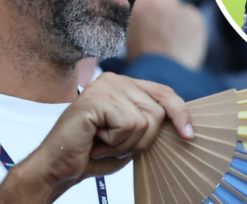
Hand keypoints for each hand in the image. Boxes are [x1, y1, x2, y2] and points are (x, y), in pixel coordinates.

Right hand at [0, 73, 193, 202]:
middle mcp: (115, 79)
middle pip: (157, 112)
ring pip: (145, 121)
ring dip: (127, 143)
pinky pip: (128, 125)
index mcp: (124, 84)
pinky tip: (95, 140)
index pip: (164, 93)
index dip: (180, 113)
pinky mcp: (96, 99)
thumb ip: (152, 123)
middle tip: (114, 145)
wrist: (57, 167)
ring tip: (103, 143)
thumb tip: (186, 123)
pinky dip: (115, 143)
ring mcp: (105, 86)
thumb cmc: (93, 153)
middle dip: (142, 140)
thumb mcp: (131, 136)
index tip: (189, 135)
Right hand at [126, 0, 207, 70]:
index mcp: (140, 4)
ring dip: (180, 19)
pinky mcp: (194, 17)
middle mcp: (158, 1)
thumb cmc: (144, 57)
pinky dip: (191, 27)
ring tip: (174, 40)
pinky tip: (184, 42)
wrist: (163, 73)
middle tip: (166, 29)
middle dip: (168, 10)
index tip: (158, 5)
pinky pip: (193, 18)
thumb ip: (140, 13)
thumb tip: (148, 3)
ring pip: (181, 9)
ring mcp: (177, 8)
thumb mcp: (131, 31)